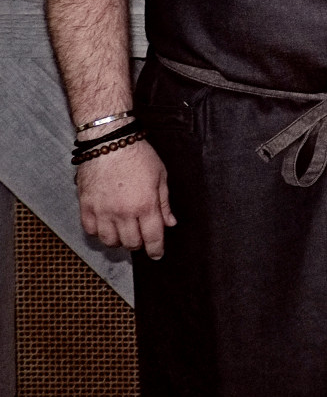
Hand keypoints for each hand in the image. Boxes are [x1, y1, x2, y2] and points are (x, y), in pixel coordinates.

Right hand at [76, 139, 175, 257]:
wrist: (109, 141)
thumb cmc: (138, 155)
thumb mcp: (160, 176)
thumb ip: (164, 203)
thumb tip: (170, 222)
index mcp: (145, 205)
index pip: (152, 237)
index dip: (156, 249)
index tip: (157, 254)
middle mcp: (123, 212)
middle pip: (131, 242)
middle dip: (139, 244)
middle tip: (141, 238)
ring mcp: (102, 211)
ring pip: (110, 241)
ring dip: (119, 241)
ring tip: (124, 232)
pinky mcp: (86, 206)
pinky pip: (90, 230)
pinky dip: (99, 233)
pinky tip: (106, 225)